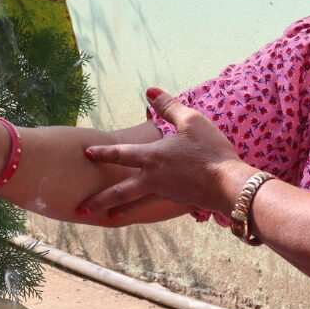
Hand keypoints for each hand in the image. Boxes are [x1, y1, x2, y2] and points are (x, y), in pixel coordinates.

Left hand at [79, 88, 250, 216]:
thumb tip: (150, 91)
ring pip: (135, 204)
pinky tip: (142, 211)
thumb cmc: (211, 151)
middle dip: (98, 200)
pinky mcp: (177, 201)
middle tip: (79, 207)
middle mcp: (153, 179)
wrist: (229, 185)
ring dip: (120, 210)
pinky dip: (143, 210)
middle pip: (119, 192)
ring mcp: (164, 193)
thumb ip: (169, 106)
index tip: (86, 153)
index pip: (120, 155)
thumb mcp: (191, 121)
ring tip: (107, 218)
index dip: (102, 152)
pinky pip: (154, 205)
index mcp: (153, 157)